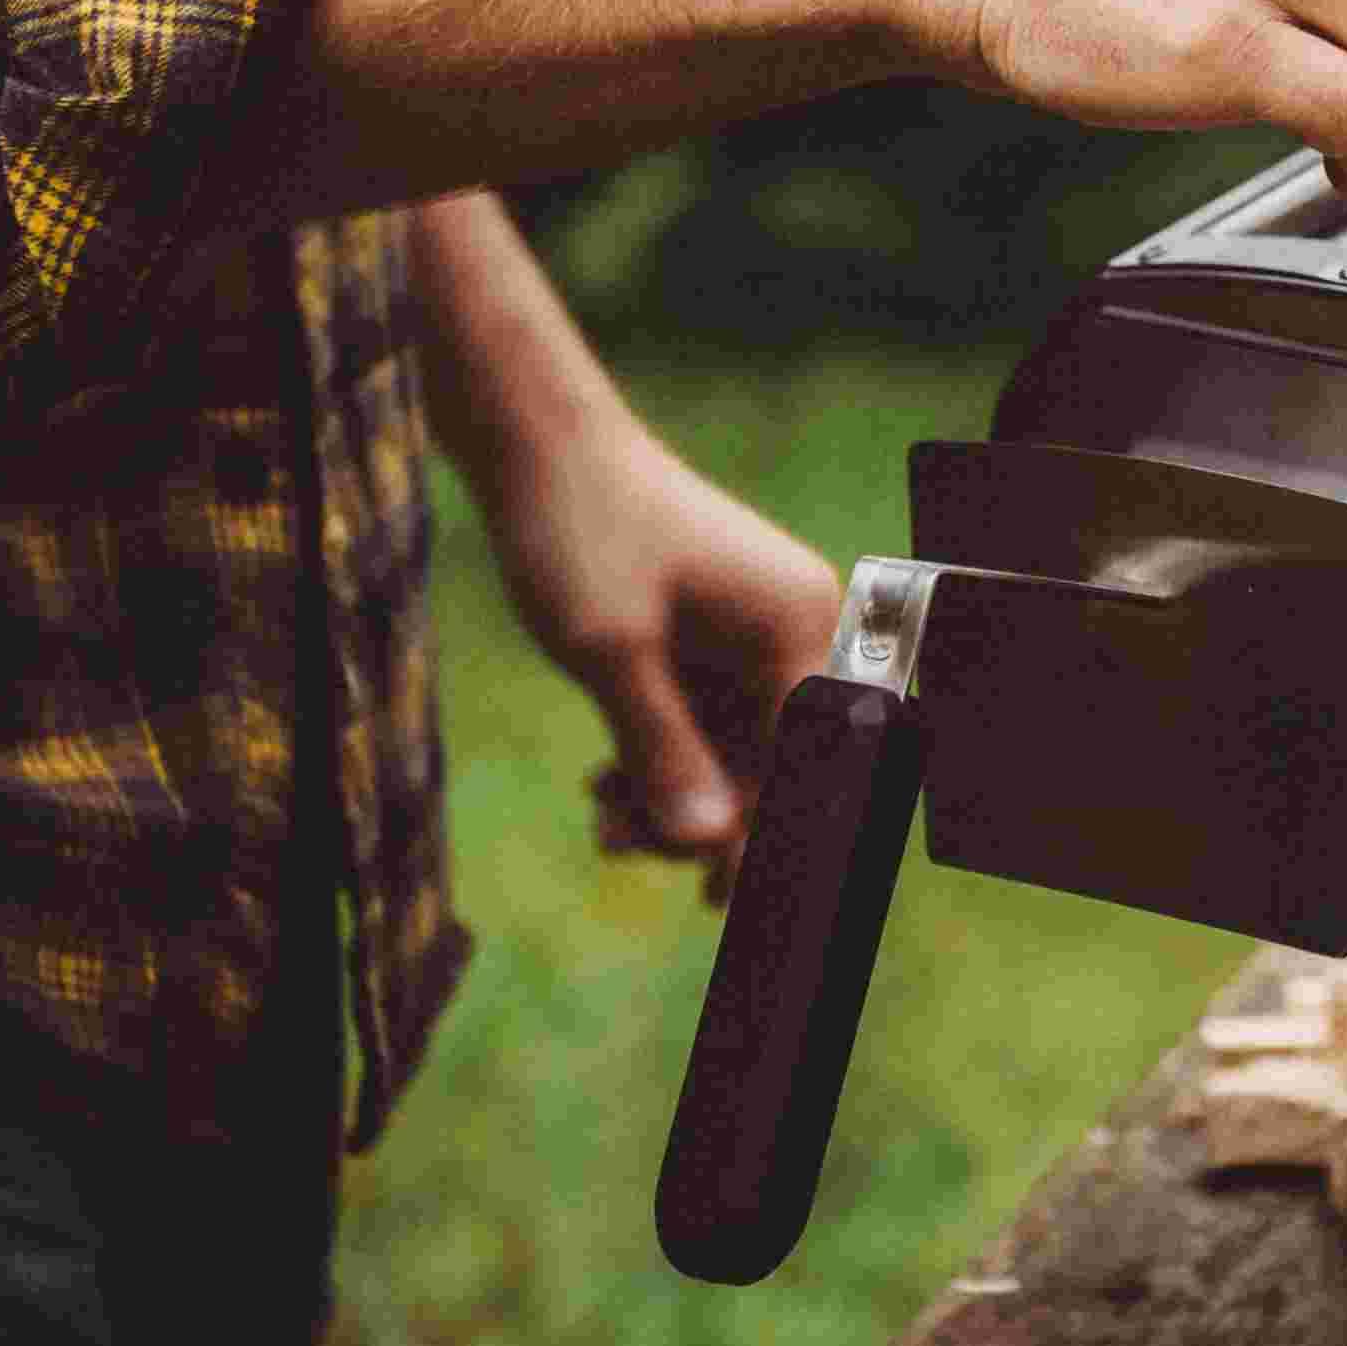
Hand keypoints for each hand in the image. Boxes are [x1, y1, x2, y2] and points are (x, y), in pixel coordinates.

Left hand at [477, 413, 840, 887]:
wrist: (538, 447)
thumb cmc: (580, 532)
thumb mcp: (610, 653)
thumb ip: (664, 752)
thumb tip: (710, 845)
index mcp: (797, 624)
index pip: (808, 759)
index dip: (765, 832)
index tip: (716, 898)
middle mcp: (795, 628)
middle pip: (776, 763)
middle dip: (703, 815)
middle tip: (618, 844)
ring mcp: (757, 631)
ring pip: (736, 750)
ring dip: (673, 793)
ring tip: (601, 817)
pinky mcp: (717, 636)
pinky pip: (708, 721)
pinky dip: (661, 757)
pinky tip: (605, 784)